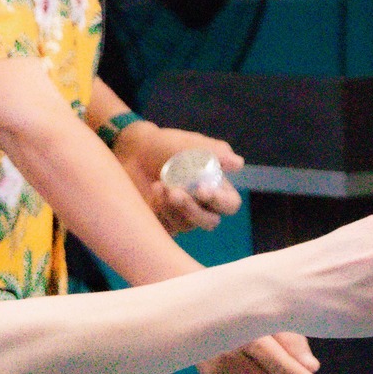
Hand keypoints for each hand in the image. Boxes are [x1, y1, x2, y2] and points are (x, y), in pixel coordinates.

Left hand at [113, 122, 242, 234]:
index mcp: (216, 187)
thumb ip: (215, 152)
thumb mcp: (191, 144)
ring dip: (172, 207)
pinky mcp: (162, 222)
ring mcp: (182, 216)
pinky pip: (167, 229)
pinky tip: (153, 193)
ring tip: (158, 185)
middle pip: (209, 221)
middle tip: (175, 192)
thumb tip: (238, 163)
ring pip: (186, 226)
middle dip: (192, 209)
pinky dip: (160, 212)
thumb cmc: (167, 146)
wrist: (134, 151)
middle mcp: (202, 206)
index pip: (229, 204)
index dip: (220, 201)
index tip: (202, 189)